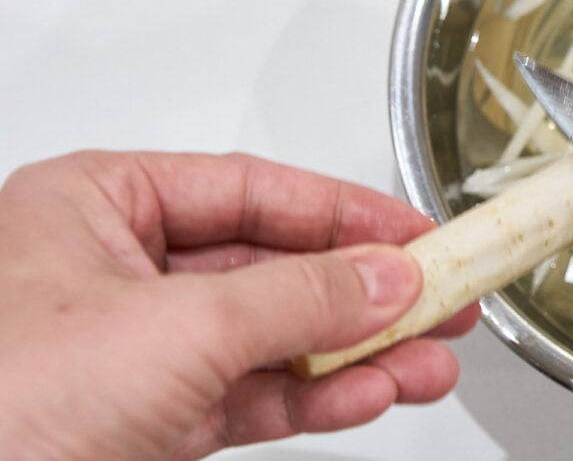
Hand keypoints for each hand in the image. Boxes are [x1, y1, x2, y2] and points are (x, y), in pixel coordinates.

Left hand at [0, 151, 478, 459]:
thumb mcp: (176, 327)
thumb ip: (297, 297)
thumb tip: (384, 278)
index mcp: (96, 207)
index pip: (252, 190)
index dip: (346, 211)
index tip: (415, 231)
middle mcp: (118, 272)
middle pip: (273, 267)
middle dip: (364, 291)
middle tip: (439, 296)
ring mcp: (137, 350)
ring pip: (272, 338)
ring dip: (356, 353)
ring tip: (427, 360)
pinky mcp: (149, 420)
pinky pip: (252, 394)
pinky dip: (316, 396)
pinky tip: (370, 393)